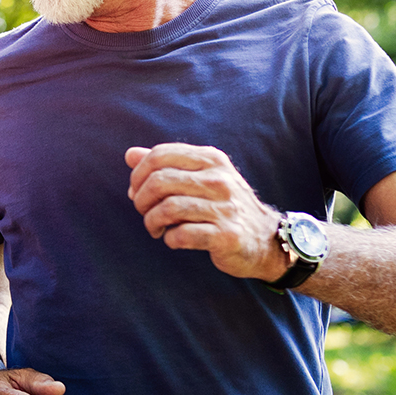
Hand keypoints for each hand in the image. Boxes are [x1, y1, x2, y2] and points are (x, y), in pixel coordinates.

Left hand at [125, 143, 288, 279]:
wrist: (265, 239)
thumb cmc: (223, 207)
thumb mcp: (200, 178)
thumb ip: (166, 165)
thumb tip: (129, 154)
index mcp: (212, 160)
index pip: (160, 155)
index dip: (138, 174)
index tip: (136, 191)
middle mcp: (220, 179)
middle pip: (159, 181)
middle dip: (141, 200)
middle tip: (144, 212)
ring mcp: (225, 208)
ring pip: (168, 208)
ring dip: (152, 222)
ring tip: (156, 228)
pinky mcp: (226, 235)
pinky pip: (182, 235)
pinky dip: (170, 239)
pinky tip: (173, 240)